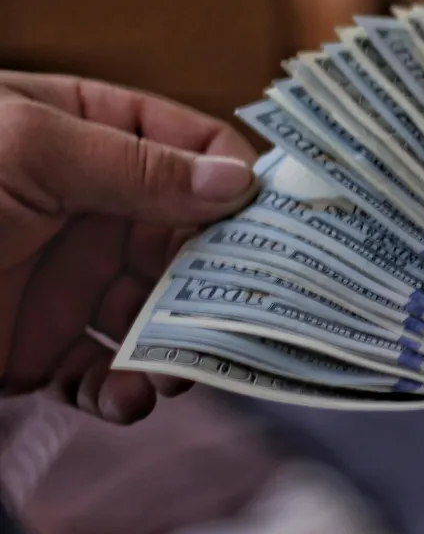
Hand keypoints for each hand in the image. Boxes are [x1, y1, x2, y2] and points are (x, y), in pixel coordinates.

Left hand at [0, 72, 257, 421]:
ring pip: (161, 314)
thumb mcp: (28, 150)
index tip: (285, 219)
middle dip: (221, 279)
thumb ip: (138, 166)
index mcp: (89, 136)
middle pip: (192, 242)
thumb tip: (238, 178)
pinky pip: (107, 372)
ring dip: (182, 345)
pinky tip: (123, 397)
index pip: (191, 147)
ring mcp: (71, 281)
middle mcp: (92, 208)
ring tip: (180, 370)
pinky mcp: (43, 350)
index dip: (240, 180)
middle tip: (250, 313)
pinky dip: (124, 392)